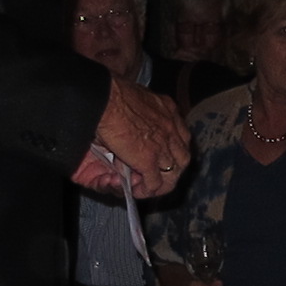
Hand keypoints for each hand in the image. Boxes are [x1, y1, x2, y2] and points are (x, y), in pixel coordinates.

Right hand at [97, 77, 189, 193]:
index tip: (161, 156)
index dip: (171, 149)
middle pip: (182, 156)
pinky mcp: (149, 160)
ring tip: (151, 186)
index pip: (180, 135)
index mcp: (167, 109)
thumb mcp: (135, 97)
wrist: (103, 99)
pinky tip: (137, 191)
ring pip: (174, 172)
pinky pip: (155, 182)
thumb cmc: (110, 94)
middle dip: (173, 168)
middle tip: (159, 175)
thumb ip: (141, 110)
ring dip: (164, 181)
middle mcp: (171, 127)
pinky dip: (147, 190)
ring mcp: (163, 145)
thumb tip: (134, 117)